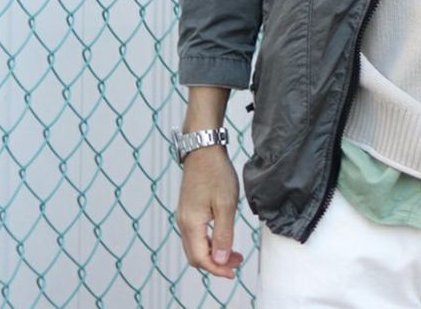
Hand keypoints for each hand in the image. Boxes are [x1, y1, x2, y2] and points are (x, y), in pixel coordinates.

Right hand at [176, 145, 244, 278]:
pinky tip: (221, 238)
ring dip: (212, 254)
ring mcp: (183, 216)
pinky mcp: (187, 209)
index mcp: (191, 224)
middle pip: (195, 256)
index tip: (234, 271)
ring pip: (194, 246)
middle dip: (216, 264)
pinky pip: (194, 235)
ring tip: (233, 253)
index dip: (217, 269)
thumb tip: (220, 259)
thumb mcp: (226, 204)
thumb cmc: (216, 173)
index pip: (201, 259)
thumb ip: (223, 234)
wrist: (203, 149)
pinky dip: (207, 243)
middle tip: (237, 263)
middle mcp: (183, 223)